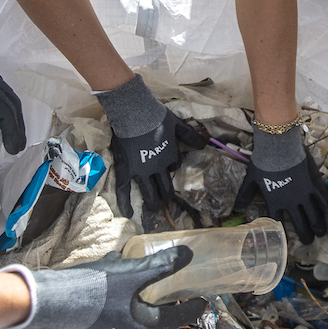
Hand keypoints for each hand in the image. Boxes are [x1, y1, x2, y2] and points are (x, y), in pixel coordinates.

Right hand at [22, 246, 206, 328]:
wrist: (47, 300)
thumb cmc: (93, 290)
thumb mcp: (132, 273)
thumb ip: (161, 265)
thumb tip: (188, 255)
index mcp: (140, 323)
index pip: (175, 319)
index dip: (191, 308)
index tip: (203, 302)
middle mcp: (124, 328)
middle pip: (152, 312)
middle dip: (163, 295)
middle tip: (174, 282)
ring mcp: (105, 324)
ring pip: (129, 303)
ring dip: (137, 286)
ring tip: (138, 266)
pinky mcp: (89, 316)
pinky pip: (111, 299)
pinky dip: (116, 283)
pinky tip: (109, 265)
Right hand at [95, 74, 204, 217]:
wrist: (134, 114)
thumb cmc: (156, 117)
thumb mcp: (177, 124)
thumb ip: (190, 135)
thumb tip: (203, 145)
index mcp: (170, 156)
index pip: (173, 166)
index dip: (171, 166)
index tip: (168, 165)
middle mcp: (157, 168)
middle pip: (164, 185)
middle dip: (167, 194)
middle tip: (167, 202)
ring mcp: (141, 171)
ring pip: (148, 192)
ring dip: (152, 202)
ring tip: (154, 209)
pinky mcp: (125, 171)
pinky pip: (124, 190)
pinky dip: (125, 203)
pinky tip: (129, 214)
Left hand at [235, 125, 327, 242]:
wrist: (279, 147)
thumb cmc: (263, 162)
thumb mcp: (251, 179)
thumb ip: (245, 194)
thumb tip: (237, 208)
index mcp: (275, 202)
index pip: (278, 222)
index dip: (283, 232)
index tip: (287, 240)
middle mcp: (291, 203)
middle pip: (300, 223)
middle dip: (305, 235)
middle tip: (309, 242)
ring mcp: (305, 195)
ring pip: (314, 216)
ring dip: (318, 227)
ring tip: (321, 234)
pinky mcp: (315, 184)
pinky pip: (326, 201)